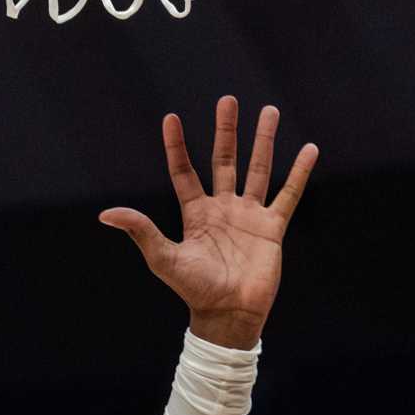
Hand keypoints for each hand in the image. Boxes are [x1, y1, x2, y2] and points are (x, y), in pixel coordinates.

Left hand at [100, 97, 318, 349]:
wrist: (228, 314)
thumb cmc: (193, 289)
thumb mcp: (163, 258)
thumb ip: (141, 231)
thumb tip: (105, 214)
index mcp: (195, 213)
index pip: (184, 172)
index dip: (177, 146)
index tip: (171, 118)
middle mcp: (222, 208)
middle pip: (224, 160)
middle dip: (226, 131)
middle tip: (228, 99)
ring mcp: (249, 216)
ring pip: (258, 169)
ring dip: (263, 141)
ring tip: (270, 111)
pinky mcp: (272, 228)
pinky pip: (288, 195)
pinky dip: (298, 173)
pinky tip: (308, 149)